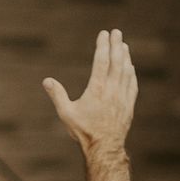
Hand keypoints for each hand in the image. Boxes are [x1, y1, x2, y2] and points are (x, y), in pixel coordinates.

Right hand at [44, 29, 137, 154]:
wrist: (104, 148)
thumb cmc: (83, 132)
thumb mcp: (66, 113)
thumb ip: (57, 95)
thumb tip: (46, 80)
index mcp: (97, 89)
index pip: (101, 61)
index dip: (103, 45)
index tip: (104, 34)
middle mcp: (112, 90)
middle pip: (116, 62)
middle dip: (116, 45)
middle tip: (116, 32)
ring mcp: (123, 97)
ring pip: (126, 71)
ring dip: (125, 56)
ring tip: (123, 45)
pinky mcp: (129, 105)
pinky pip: (132, 84)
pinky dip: (131, 72)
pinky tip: (130, 66)